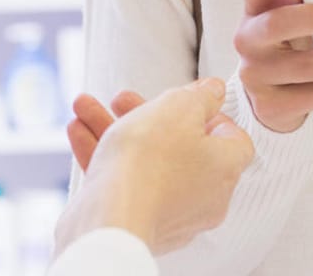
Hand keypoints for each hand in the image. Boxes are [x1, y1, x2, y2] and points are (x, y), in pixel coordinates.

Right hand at [57, 77, 252, 255]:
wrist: (111, 218)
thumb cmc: (150, 162)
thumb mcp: (179, 106)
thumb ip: (200, 95)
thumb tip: (214, 91)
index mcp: (224, 167)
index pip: (233, 140)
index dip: (212, 115)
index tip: (188, 101)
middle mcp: (203, 195)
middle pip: (179, 145)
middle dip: (143, 113)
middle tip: (121, 99)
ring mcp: (170, 212)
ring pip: (144, 161)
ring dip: (114, 129)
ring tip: (85, 108)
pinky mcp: (138, 221)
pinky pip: (125, 183)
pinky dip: (103, 156)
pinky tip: (79, 131)